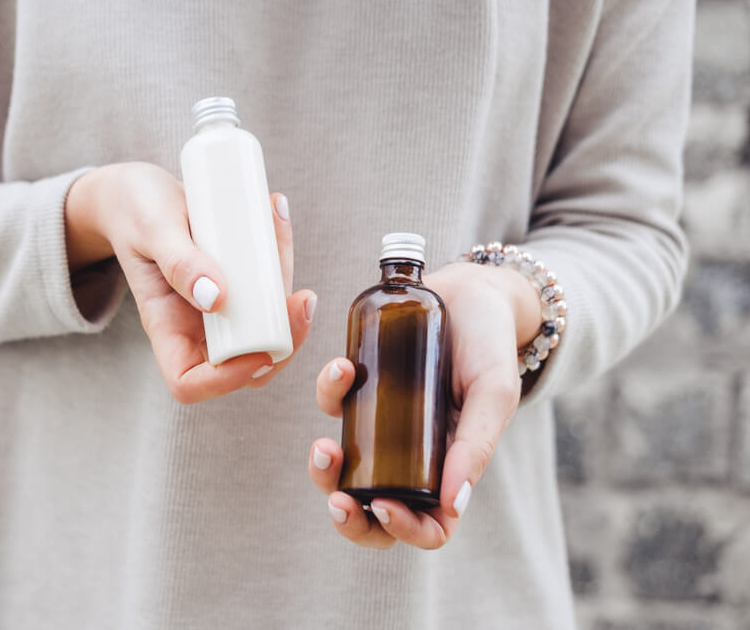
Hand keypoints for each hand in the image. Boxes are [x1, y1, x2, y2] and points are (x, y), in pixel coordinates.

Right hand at [65, 162, 315, 403]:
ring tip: (277, 223)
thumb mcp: (151, 227)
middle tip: (303, 298)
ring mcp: (220, 306)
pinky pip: (268, 285)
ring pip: (266, 323)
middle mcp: (195, 325)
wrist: (134, 192)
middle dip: (285, 337)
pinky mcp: (238, 282)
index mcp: (165, 327)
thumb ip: (180, 262)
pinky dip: (279, 254)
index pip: (190, 382)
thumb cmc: (132, 211)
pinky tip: (276, 214)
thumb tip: (216, 300)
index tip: (258, 350)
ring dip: (287, 285)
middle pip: (246, 362)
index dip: (228, 379)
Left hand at [308, 262, 539, 548]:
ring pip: (343, 468)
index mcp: (450, 468)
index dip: (404, 529)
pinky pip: (333, 402)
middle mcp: (412, 454)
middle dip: (350, 517)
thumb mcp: (494, 392)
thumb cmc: (491, 345)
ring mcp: (383, 423)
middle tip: (338, 500)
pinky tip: (342, 367)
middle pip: (374, 510)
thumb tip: (452, 505)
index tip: (385, 506)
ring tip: (324, 447)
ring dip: (324, 470)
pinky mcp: (362, 388)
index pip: (427, 525)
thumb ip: (477, 444)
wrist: (472, 288)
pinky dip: (329, 390)